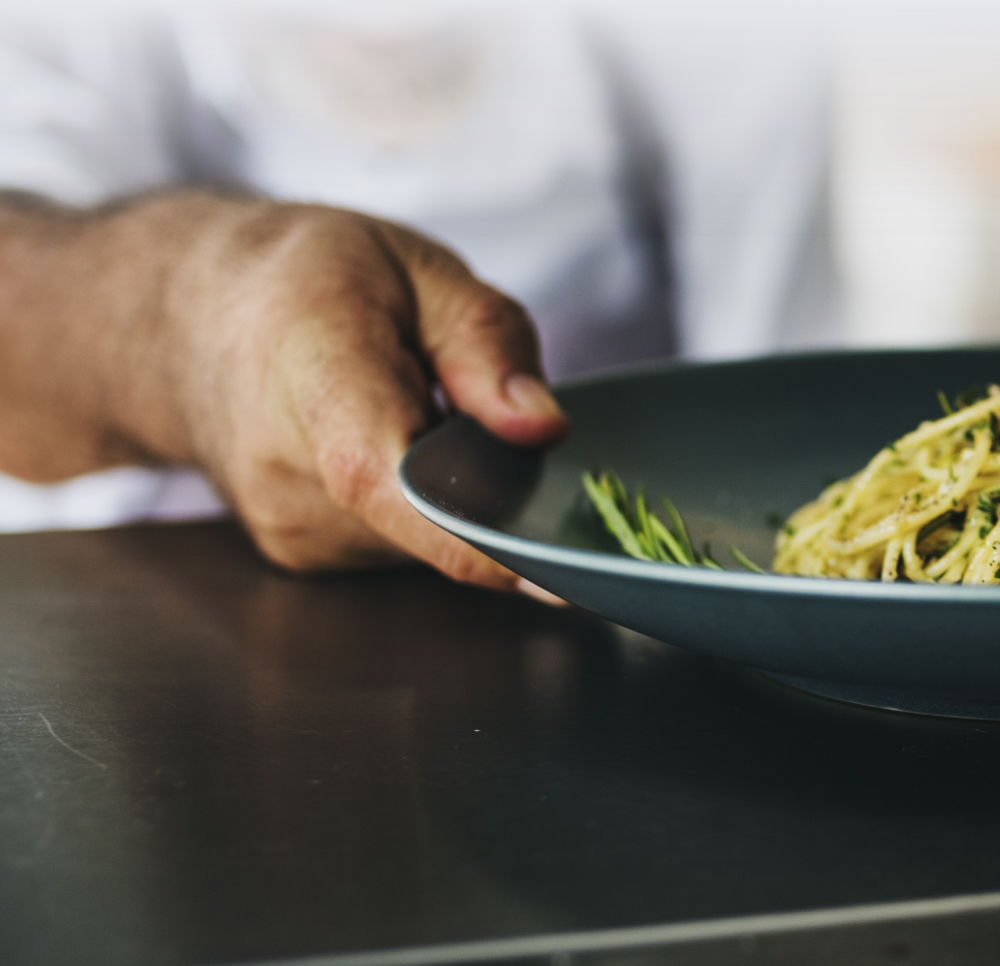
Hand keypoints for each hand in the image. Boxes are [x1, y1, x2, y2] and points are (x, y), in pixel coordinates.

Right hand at [0, 190, 564, 591]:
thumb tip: (545, 429)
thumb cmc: (307, 282)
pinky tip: (402, 453)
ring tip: (423, 417)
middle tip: (486, 410)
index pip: (384, 478)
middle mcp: (287, 473)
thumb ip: (489, 344)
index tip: (554, 573)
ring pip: (429, 539)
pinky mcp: (302, 555)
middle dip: (496, 482)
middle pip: (436, 516)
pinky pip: (404, 546)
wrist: (183, 319)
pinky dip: (429, 508)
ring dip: (460, 494)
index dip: (472, 533)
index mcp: (317, 376)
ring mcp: (289, 526)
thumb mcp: (417, 268)